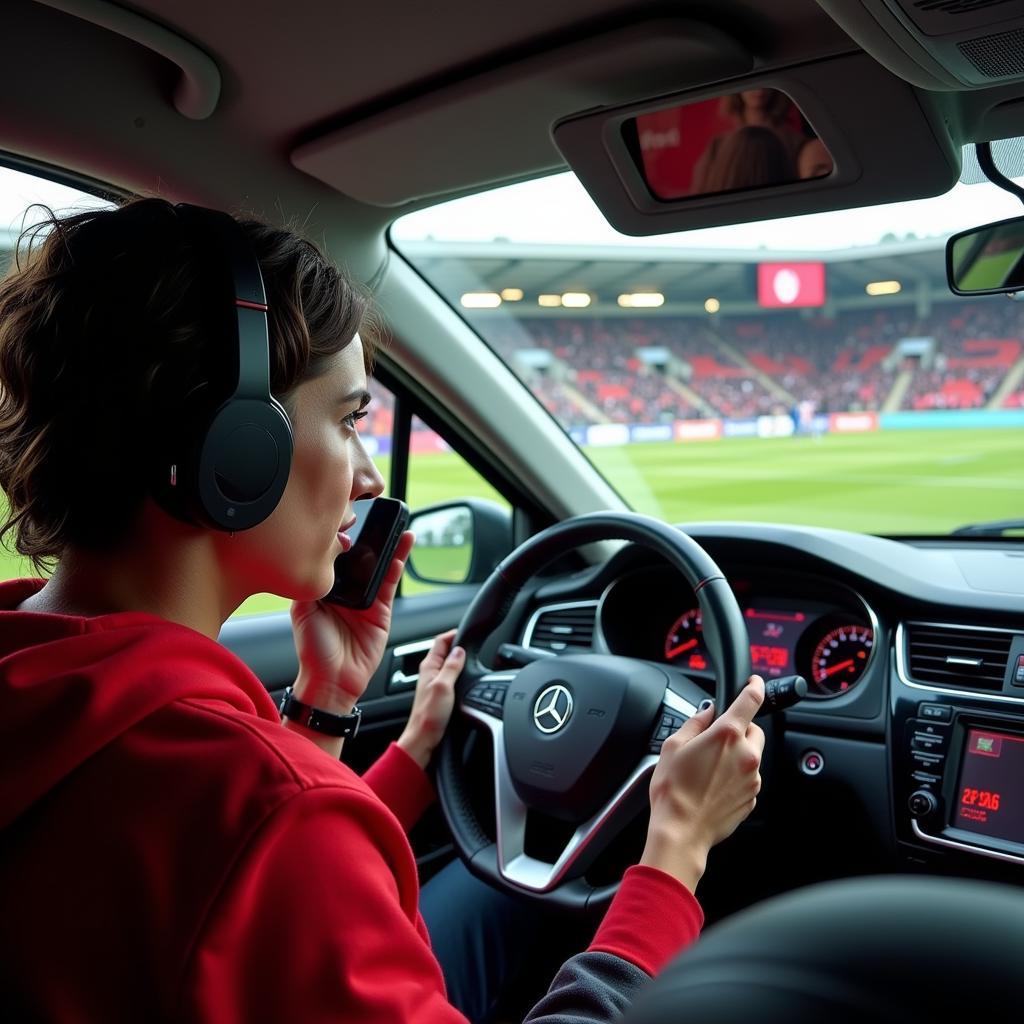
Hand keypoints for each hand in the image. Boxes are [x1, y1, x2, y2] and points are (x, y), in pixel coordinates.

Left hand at [289, 532, 415, 713]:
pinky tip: (404, 543)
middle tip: (376, 513)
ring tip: (396, 521)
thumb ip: (313, 582)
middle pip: (360, 557)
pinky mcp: (383, 609)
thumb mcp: (303, 609)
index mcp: (325, 589)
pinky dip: (399, 560)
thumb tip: (327, 554)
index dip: (343, 538)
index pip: (337, 557)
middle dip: (369, 536)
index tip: (348, 518)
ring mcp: (366, 599)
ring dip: (388, 543)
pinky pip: (392, 581)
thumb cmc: (312, 650)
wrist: (331, 681)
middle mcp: (346, 591)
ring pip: (379, 564)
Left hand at [397, 629, 464, 768]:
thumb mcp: (444, 686)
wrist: (423, 739)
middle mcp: (430, 672)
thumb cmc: (429, 716)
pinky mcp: (439, 693)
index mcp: (429, 666)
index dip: (454, 633)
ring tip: (472, 655)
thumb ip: (452, 666)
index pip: (441, 640)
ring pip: (448, 663)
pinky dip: (459, 671)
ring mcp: (434, 683)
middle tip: (473, 641)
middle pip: (445, 650)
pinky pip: (450, 675)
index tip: (468, 631)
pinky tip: (466, 675)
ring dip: (459, 658)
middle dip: (458, 643)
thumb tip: (460, 650)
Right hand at [640, 675, 765, 892]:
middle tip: (717, 739)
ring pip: (752, 756)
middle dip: (740, 729)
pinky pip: (749, 778)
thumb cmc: (674, 791)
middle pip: (755, 730)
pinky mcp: (752, 798)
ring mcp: (753, 778)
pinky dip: (736, 777)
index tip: (754, 683)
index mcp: (726, 734)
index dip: (755, 687)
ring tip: (709, 769)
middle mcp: (746, 755)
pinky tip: (714, 785)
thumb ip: (694, 723)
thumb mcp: (673, 746)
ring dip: (737, 755)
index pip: (751, 700)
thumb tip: (706, 713)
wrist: (681, 831)